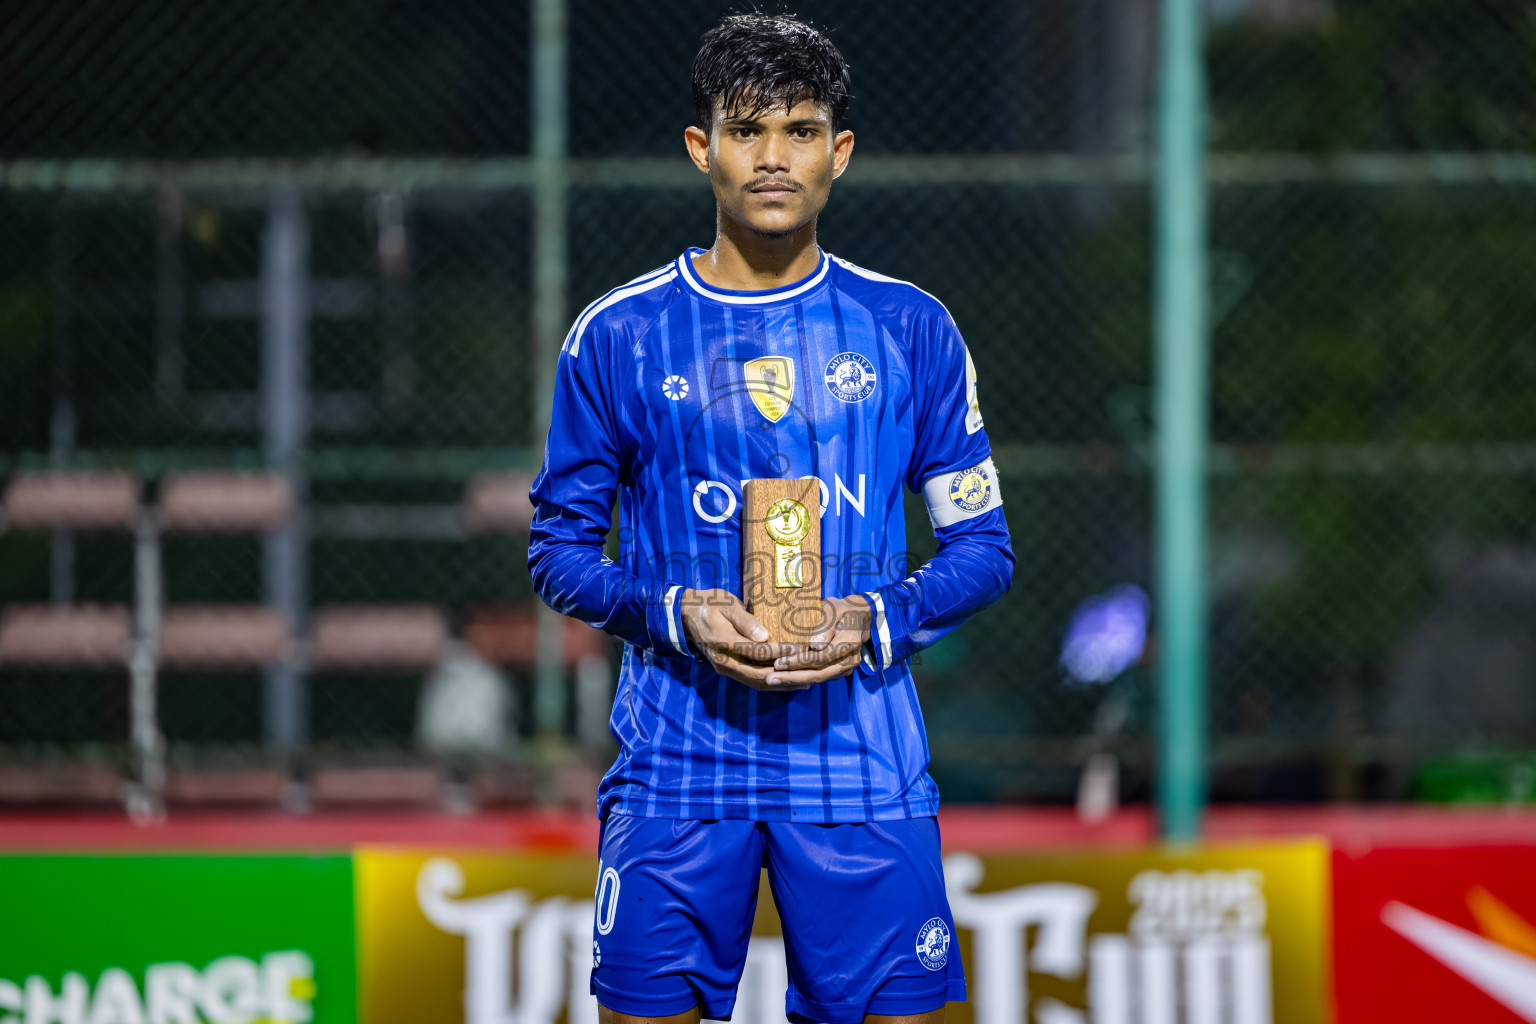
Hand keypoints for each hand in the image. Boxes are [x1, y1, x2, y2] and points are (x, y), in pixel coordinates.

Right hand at [679, 588, 803, 690]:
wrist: (686, 615)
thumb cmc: (710, 604)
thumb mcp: (727, 605)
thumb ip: (746, 621)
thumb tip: (765, 636)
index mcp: (724, 642)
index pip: (756, 652)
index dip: (778, 652)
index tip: (797, 649)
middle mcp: (724, 661)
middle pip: (758, 675)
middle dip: (784, 675)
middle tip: (807, 673)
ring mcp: (724, 668)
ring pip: (755, 682)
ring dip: (779, 683)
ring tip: (802, 681)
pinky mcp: (727, 669)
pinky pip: (750, 679)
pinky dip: (769, 682)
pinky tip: (785, 680)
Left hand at [764, 594, 871, 687]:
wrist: (857, 617)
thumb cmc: (840, 609)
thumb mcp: (833, 609)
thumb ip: (825, 626)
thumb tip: (815, 646)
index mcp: (849, 642)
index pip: (822, 657)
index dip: (800, 662)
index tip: (779, 662)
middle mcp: (850, 659)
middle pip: (820, 673)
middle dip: (794, 677)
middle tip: (770, 678)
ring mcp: (846, 667)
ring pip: (819, 678)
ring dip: (796, 680)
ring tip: (773, 679)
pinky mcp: (839, 670)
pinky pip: (820, 677)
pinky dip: (802, 678)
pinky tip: (785, 677)